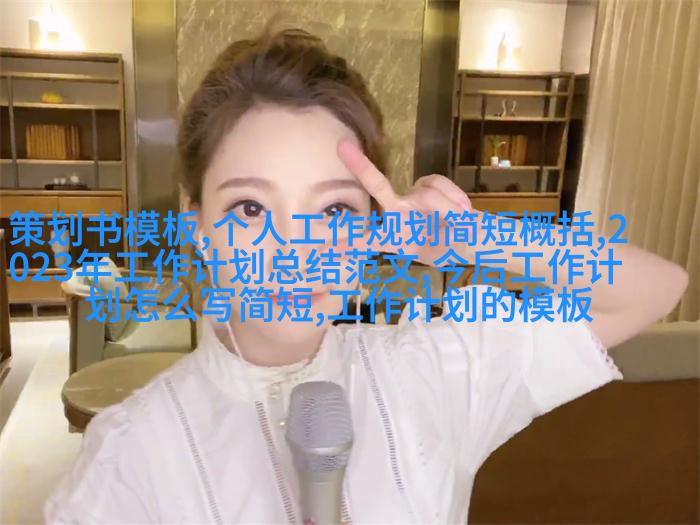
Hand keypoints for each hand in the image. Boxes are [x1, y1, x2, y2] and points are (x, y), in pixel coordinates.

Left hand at [337, 139, 477, 264]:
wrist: (469, 239)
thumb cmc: (450, 250)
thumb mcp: (443, 252)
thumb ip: (441, 228)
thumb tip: (444, 206)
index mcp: (394, 239)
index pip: (368, 241)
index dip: (348, 242)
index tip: (326, 246)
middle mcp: (398, 214)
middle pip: (378, 185)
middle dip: (361, 166)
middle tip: (342, 145)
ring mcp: (412, 199)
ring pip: (428, 191)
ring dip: (447, 207)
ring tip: (459, 220)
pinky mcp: (426, 187)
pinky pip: (439, 184)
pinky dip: (453, 196)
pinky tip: (463, 209)